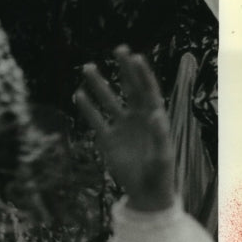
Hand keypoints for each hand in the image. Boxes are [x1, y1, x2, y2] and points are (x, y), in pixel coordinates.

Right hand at [75, 45, 175, 211]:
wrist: (145, 192)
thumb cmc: (160, 174)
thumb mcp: (163, 155)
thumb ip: (159, 134)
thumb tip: (155, 114)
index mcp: (154, 116)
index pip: (148, 90)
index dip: (142, 74)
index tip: (134, 57)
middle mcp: (137, 117)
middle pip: (130, 88)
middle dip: (124, 69)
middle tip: (118, 49)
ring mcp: (121, 127)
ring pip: (109, 101)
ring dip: (100, 85)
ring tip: (88, 67)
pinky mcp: (107, 140)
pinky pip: (95, 121)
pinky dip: (87, 109)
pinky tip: (78, 95)